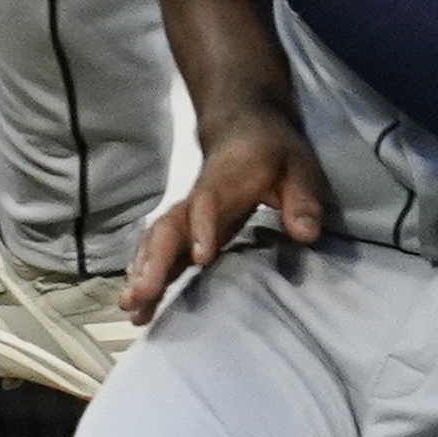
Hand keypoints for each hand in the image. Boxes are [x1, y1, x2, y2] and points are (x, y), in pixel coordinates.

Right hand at [121, 106, 331, 321]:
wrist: (244, 128)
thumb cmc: (273, 152)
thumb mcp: (299, 167)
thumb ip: (302, 199)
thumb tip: (305, 234)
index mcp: (225, 181)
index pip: (208, 202)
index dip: (202, 227)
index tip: (200, 259)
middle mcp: (196, 199)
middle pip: (169, 227)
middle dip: (154, 262)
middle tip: (142, 295)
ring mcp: (187, 214)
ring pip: (157, 241)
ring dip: (142, 273)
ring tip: (131, 308)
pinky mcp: (185, 227)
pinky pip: (158, 249)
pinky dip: (144, 274)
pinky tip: (137, 304)